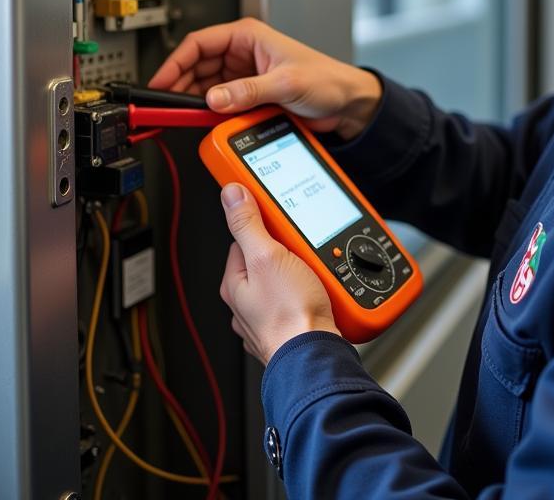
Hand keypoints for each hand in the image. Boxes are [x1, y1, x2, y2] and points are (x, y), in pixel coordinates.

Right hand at [148, 17, 381, 139]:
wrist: (347, 103)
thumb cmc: (327, 79)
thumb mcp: (286, 83)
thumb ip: (248, 91)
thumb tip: (215, 98)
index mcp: (249, 36)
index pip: (199, 43)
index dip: (175, 62)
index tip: (160, 82)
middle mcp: (243, 53)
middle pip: (196, 66)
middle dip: (180, 85)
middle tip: (167, 107)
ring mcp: (244, 75)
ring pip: (205, 86)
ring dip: (194, 100)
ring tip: (183, 116)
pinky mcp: (249, 94)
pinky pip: (220, 102)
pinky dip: (210, 111)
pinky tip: (205, 121)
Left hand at [219, 182, 340, 363]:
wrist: (315, 357)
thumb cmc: (290, 316)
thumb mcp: (266, 256)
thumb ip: (248, 225)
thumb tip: (230, 196)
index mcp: (235, 284)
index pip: (243, 241)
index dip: (263, 228)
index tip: (278, 220)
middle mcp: (247, 304)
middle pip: (268, 261)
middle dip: (288, 253)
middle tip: (304, 252)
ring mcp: (269, 317)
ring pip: (286, 282)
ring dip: (303, 275)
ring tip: (317, 274)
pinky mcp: (292, 328)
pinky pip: (302, 301)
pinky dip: (313, 295)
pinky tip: (323, 293)